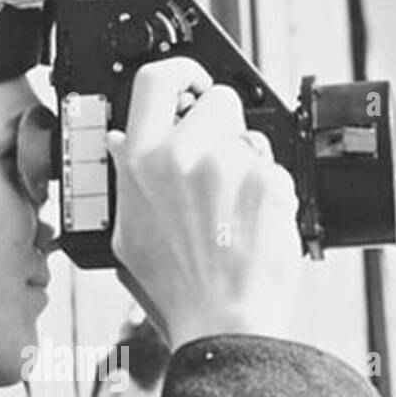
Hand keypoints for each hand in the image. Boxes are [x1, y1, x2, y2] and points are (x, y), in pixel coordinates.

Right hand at [106, 57, 299, 348]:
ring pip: (251, 137)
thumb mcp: (127, 235)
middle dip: (222, 126)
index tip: (193, 85)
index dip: (180, 73)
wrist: (224, 323)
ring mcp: (231, 166)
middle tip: (218, 167)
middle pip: (215, 102)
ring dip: (247, 163)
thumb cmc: (176, 290)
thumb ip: (125, 181)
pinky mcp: (270, 181)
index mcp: (142, 162)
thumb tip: (120, 142)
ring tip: (233, 212)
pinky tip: (253, 226)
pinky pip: (275, 167)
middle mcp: (184, 154)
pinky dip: (270, 192)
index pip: (157, 79)